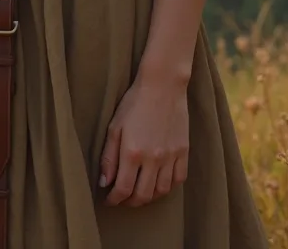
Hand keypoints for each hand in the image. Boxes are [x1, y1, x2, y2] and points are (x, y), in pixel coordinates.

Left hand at [99, 75, 188, 206]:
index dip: (114, 199)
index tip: (109, 199)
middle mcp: (153, 159)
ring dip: (149, 197)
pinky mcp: (184, 151)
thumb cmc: (134, 102)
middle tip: (123, 198)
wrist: (163, 85)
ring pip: (161, 191)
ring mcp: (171, 156)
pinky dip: (168, 186)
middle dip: (129, 202)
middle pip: (142, 195)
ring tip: (140, 191)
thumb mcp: (115, 127)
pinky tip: (159, 182)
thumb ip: (108, 157)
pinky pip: (178, 179)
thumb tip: (104, 182)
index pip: (123, 189)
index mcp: (132, 153)